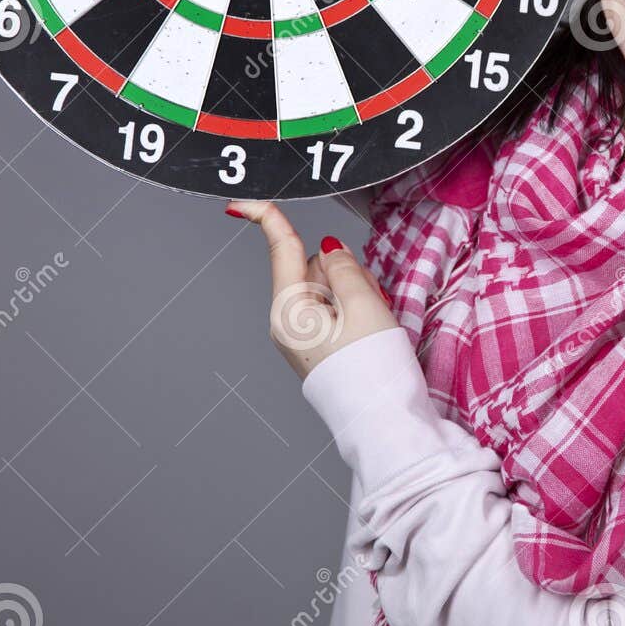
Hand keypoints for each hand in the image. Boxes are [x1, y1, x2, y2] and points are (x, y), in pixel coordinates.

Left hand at [226, 199, 399, 380]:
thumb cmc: (373, 369)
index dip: (267, 218)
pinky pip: (334, 309)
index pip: (281, 250)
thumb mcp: (365, 305)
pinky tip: (368, 330)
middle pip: (315, 267)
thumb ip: (345, 267)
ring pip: (328, 287)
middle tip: (370, 300)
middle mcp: (286, 323)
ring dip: (354, 292)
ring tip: (373, 322)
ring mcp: (300, 336)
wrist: (383, 424)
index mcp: (289, 310)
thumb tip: (329, 247)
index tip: (241, 201)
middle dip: (344, 271)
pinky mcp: (316, 346)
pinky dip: (354, 309)